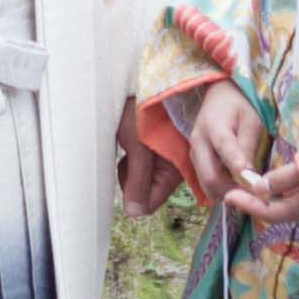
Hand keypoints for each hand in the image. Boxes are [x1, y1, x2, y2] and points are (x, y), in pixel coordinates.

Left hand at [114, 96, 181, 213]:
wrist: (145, 85)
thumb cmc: (143, 111)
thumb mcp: (137, 146)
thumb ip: (137, 180)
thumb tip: (134, 213)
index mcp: (175, 170)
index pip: (151, 203)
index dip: (133, 196)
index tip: (124, 173)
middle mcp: (174, 169)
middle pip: (145, 194)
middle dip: (130, 180)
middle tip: (126, 154)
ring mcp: (166, 161)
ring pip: (139, 182)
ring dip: (128, 169)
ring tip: (127, 143)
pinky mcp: (158, 153)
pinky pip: (140, 169)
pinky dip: (130, 160)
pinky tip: (129, 141)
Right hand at [178, 77, 298, 224]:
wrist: (220, 96)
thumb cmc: (240, 106)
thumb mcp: (251, 121)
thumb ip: (248, 147)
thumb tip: (250, 178)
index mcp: (214, 126)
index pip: (225, 150)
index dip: (239, 169)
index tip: (254, 185)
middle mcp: (198, 142)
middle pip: (210, 177)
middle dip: (233, 191)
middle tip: (255, 197)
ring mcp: (194, 153)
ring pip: (207, 184)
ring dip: (227, 192)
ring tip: (248, 194)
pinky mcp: (196, 160)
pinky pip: (206, 181)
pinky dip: (221, 189)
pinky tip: (237, 187)